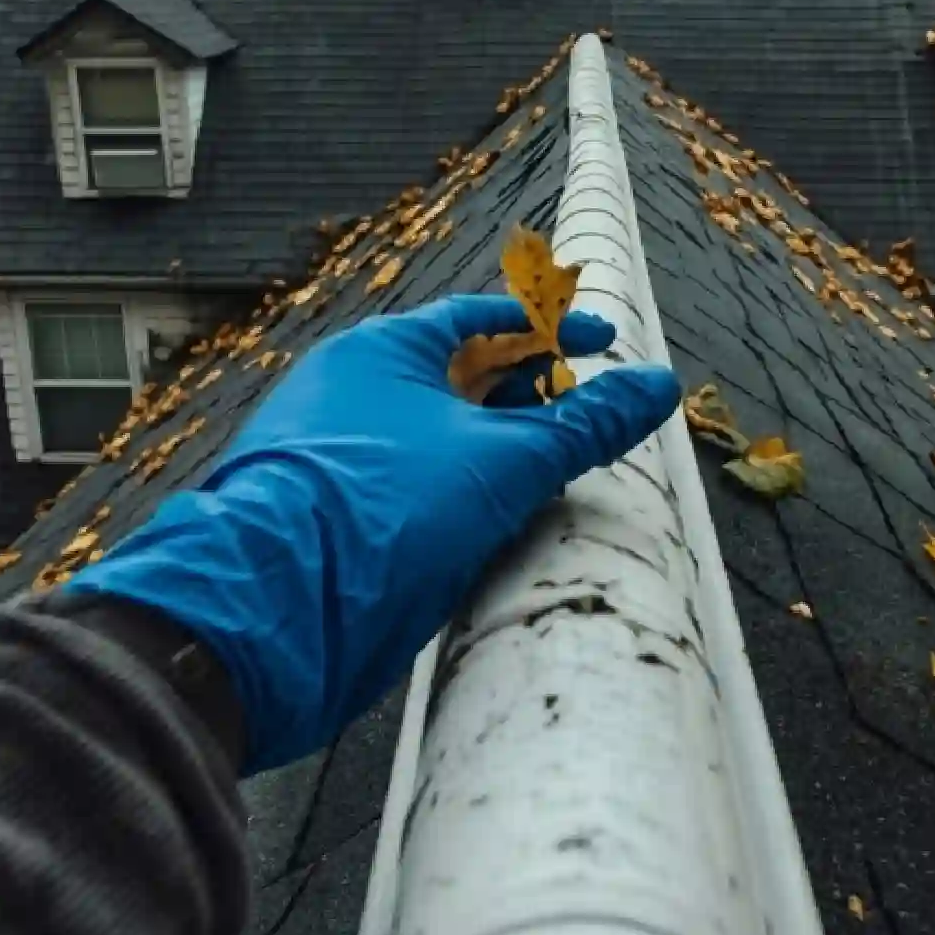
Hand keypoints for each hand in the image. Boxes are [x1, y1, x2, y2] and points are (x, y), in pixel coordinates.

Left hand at [69, 296, 681, 771]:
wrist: (274, 616)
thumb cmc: (380, 514)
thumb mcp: (504, 461)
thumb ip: (584, 424)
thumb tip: (660, 386)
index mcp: (381, 352)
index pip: (481, 319)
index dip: (550, 328)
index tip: (605, 343)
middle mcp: (352, 396)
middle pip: (461, 381)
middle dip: (530, 398)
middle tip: (592, 421)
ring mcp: (340, 462)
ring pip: (438, 445)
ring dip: (499, 460)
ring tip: (558, 482)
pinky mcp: (335, 525)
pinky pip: (413, 498)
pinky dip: (462, 506)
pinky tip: (498, 536)